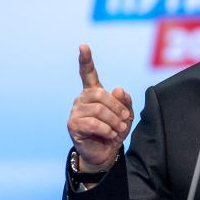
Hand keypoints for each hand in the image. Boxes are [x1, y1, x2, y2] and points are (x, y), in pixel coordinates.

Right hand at [67, 44, 133, 171]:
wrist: (105, 153)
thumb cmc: (115, 130)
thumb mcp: (126, 115)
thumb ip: (124, 101)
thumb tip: (117, 89)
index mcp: (94, 92)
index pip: (88, 72)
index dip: (85, 59)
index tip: (83, 46)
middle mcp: (82, 98)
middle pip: (100, 95)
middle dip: (117, 108)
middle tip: (125, 120)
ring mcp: (76, 111)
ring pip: (98, 110)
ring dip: (113, 121)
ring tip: (118, 130)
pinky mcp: (73, 125)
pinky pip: (93, 123)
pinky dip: (106, 130)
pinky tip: (110, 135)